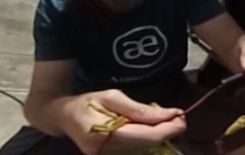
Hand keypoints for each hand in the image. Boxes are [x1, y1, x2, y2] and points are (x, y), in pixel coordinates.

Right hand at [60, 89, 185, 154]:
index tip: (182, 116)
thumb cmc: (86, 103)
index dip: (167, 129)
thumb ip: (139, 109)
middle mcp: (104, 152)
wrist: (62, 117)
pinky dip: (146, 142)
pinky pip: (135, 152)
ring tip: (166, 121)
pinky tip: (150, 130)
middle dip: (166, 132)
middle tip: (178, 117)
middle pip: (146, 146)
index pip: (145, 137)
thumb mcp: (111, 96)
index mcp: (103, 135)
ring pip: (143, 151)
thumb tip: (169, 114)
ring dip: (158, 137)